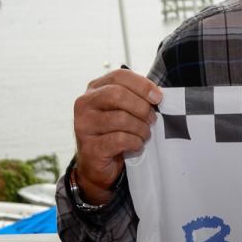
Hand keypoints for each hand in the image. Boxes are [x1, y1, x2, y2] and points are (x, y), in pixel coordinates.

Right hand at [73, 69, 161, 204]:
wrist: (98, 165)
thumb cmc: (116, 132)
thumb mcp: (125, 110)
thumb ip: (137, 98)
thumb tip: (158, 94)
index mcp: (95, 89)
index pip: (119, 76)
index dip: (142, 85)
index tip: (158, 98)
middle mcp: (84, 104)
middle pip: (118, 94)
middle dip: (142, 108)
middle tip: (152, 120)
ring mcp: (83, 125)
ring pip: (121, 119)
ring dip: (141, 128)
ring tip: (144, 135)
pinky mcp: (89, 147)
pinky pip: (120, 140)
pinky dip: (135, 143)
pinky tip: (136, 145)